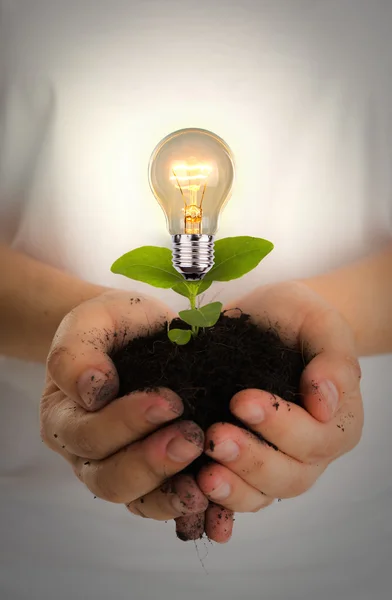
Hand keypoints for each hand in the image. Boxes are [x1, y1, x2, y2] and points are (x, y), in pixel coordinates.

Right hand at [40, 291, 207, 525]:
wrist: (140, 332)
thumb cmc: (114, 325)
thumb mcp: (90, 320)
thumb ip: (76, 352)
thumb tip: (93, 391)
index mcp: (64, 417)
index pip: (88, 434)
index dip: (127, 423)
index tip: (170, 400)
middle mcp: (85, 453)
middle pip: (109, 478)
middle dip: (151, 461)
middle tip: (193, 437)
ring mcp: (118, 468)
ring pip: (135, 501)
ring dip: (170, 492)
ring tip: (205, 478)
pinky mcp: (151, 477)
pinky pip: (163, 504)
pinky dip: (186, 506)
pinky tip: (212, 499)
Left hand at [196, 281, 363, 539]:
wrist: (270, 319)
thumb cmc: (300, 318)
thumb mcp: (321, 324)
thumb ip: (332, 360)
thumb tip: (325, 403)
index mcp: (338, 421)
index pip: (315, 439)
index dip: (279, 426)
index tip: (241, 400)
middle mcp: (312, 451)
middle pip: (289, 475)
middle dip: (251, 460)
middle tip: (215, 437)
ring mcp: (279, 462)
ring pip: (262, 494)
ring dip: (232, 488)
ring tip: (203, 474)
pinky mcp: (246, 464)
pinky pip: (236, 493)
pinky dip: (215, 499)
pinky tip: (191, 488)